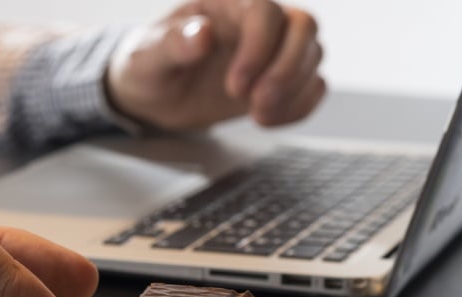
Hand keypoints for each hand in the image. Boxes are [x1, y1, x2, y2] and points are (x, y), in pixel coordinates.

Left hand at [106, 0, 324, 130]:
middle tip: (257, 104)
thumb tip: (201, 34)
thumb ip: (172, 45)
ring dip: (293, 90)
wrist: (154, 95)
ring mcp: (272, 49)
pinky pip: (313, 84)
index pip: (264, 9)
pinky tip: (268, 119)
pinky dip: (300, 106)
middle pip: (302, 25)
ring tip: (257, 115)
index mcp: (224, 4)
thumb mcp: (147, 58)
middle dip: (287, 69)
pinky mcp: (279, 78)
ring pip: (313, 54)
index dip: (258, 47)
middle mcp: (254, 22)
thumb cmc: (148, 67)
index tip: (234, 86)